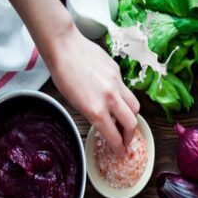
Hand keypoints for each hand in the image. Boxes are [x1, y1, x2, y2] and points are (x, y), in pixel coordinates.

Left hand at [46, 23, 139, 153]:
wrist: (64, 46)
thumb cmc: (63, 74)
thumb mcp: (74, 102)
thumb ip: (94, 115)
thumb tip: (106, 123)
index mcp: (96, 110)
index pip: (114, 137)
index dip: (119, 148)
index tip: (120, 151)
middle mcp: (110, 99)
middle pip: (132, 124)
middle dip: (130, 136)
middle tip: (126, 139)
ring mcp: (117, 85)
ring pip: (135, 107)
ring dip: (132, 117)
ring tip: (125, 120)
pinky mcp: (119, 73)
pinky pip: (127, 91)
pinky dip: (123, 98)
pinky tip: (114, 96)